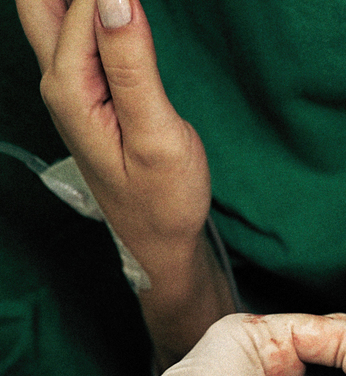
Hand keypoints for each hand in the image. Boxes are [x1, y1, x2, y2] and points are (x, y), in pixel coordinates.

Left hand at [19, 0, 210, 264]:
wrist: (159, 240)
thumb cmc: (163, 197)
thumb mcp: (156, 134)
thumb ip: (132, 64)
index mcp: (70, 88)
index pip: (85, 6)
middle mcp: (57, 79)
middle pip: (41, 2)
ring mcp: (69, 83)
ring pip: (54, 11)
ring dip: (84, 0)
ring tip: (125, 3)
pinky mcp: (88, 88)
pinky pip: (76, 30)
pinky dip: (93, 9)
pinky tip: (118, 7)